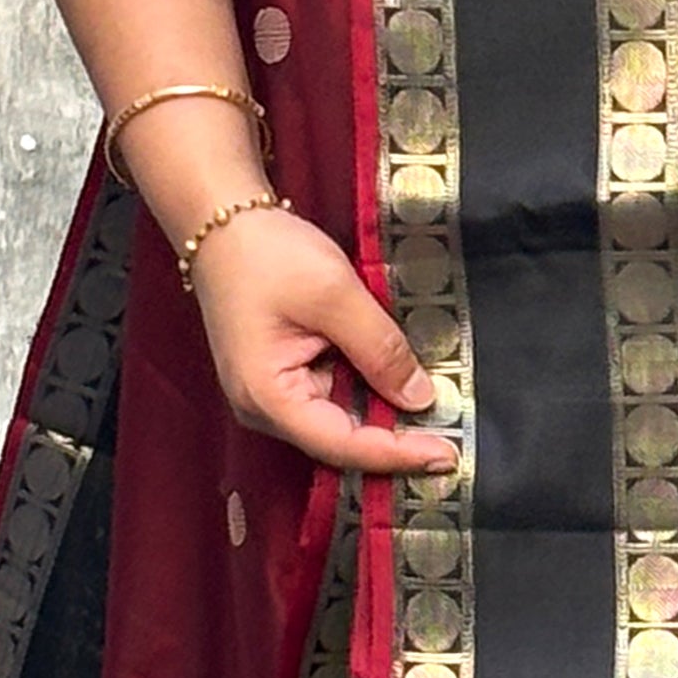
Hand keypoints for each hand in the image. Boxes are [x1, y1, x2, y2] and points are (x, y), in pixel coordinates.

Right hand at [188, 207, 460, 474]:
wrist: (224, 222)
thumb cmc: (268, 255)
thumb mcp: (335, 295)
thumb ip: (379, 348)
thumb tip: (420, 399)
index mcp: (267, 398)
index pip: (342, 445)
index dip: (397, 454)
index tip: (447, 455)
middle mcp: (265, 409)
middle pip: (340, 441)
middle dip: (395, 441)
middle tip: (453, 440)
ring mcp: (272, 394)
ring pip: (340, 421)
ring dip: (385, 416)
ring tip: (438, 417)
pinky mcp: (285, 375)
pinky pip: (333, 395)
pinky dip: (369, 392)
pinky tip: (403, 385)